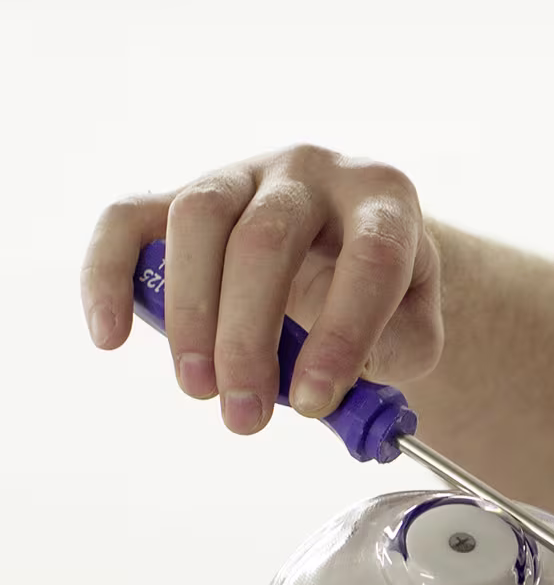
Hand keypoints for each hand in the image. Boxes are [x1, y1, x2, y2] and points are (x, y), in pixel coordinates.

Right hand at [80, 144, 442, 432]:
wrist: (353, 247)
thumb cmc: (386, 294)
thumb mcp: (415, 324)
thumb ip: (394, 355)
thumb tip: (331, 390)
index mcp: (384, 200)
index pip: (370, 257)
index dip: (341, 333)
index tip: (314, 402)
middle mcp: (314, 171)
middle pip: (268, 239)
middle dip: (249, 337)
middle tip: (244, 413)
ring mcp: (244, 172)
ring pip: (199, 219)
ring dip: (191, 313)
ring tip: (199, 388)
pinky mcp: (183, 191)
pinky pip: (130, 218)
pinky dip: (108, 274)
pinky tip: (110, 336)